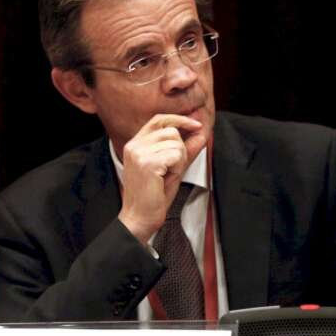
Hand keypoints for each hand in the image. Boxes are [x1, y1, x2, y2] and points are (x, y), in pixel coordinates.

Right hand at [118, 114, 205, 242]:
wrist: (141, 216)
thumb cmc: (155, 194)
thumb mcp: (173, 166)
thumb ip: (187, 149)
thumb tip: (201, 132)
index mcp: (136, 144)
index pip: (159, 119)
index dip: (180, 119)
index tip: (197, 125)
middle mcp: (134, 145)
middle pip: (172, 131)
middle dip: (181, 149)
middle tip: (172, 169)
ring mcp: (139, 153)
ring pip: (176, 143)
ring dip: (180, 160)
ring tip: (168, 175)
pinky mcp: (147, 163)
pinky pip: (177, 155)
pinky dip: (178, 167)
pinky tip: (167, 178)